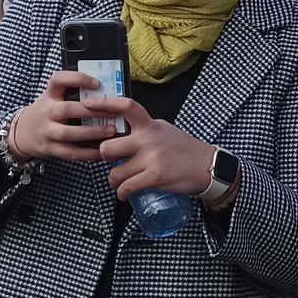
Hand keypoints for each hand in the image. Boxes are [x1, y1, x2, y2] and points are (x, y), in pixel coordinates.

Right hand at [5, 72, 115, 164]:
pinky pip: (71, 152)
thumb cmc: (48, 112)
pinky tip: (103, 151)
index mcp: (49, 95)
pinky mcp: (50, 148)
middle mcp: (46, 112)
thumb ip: (73, 94)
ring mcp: (47, 131)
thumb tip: (107, 93)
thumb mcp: (53, 98)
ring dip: (92, 132)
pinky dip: (88, 153)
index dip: (77, 79)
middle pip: (67, 109)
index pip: (58, 80)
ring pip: (68, 133)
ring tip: (111, 131)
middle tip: (114, 112)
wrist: (22, 133)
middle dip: (92, 110)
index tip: (97, 83)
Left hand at [86, 95, 216, 200]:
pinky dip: (123, 193)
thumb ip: (144, 129)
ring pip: (114, 173)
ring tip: (122, 181)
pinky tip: (126, 192)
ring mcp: (151, 158)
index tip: (89, 105)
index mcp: (150, 125)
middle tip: (113, 161)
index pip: (127, 107)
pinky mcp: (154, 177)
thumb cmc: (184, 149)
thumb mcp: (164, 130)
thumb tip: (122, 130)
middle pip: (107, 147)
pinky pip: (126, 188)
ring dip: (115, 181)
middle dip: (106, 158)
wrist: (208, 166)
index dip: (105, 104)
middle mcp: (148, 139)